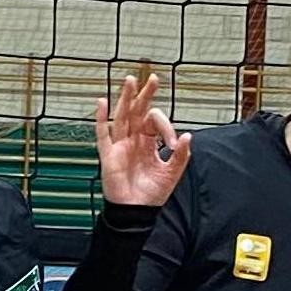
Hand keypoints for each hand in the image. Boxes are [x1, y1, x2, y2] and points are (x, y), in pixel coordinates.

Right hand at [93, 67, 189, 207]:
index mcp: (148, 143)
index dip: (167, 127)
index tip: (174, 143)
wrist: (136, 212)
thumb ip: (181, 155)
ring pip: (122, 116)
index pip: (155, 123)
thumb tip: (189, 136)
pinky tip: (102, 103)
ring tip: (130, 81)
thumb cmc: (151, 194)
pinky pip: (103, 134)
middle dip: (145, 95)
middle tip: (153, 79)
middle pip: (138, 111)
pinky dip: (101, 118)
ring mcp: (120, 145)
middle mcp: (133, 140)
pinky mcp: (108, 155)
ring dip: (126, 98)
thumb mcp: (172, 173)